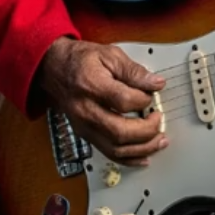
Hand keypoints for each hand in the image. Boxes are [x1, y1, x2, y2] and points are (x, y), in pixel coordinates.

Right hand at [37, 38, 167, 165]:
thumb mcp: (109, 55)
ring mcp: (84, 126)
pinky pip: (108, 154)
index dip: (143, 99)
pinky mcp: (85, 135)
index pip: (122, 101)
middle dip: (147, 131)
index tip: (152, 93)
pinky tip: (143, 156)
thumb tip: (155, 83)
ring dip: (142, 149)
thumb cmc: (81, 60)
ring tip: (159, 141)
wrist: (55, 69)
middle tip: (158, 120)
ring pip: (115, 149)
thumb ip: (133, 70)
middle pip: (119, 131)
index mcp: (91, 85)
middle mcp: (85, 109)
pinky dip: (129, 159)